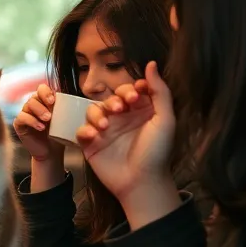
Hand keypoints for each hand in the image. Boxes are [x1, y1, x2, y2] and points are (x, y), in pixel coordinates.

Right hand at [12, 85, 66, 164]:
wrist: (51, 152)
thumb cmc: (60, 134)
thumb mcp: (66, 120)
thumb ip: (68, 109)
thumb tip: (80, 102)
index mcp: (44, 101)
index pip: (42, 89)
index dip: (46, 92)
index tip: (53, 101)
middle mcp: (34, 105)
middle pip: (34, 96)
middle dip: (42, 104)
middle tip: (50, 115)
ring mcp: (26, 113)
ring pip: (28, 105)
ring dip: (38, 111)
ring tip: (47, 120)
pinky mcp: (19, 123)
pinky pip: (21, 117)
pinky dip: (31, 121)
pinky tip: (40, 127)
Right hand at [75, 61, 175, 202]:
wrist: (141, 182)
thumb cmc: (157, 152)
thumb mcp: (164, 119)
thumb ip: (159, 91)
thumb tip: (151, 63)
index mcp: (140, 112)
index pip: (130, 89)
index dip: (130, 89)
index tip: (134, 97)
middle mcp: (122, 119)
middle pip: (109, 97)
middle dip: (113, 100)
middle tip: (119, 110)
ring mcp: (106, 131)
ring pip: (92, 110)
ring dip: (97, 114)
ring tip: (105, 126)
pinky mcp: (91, 144)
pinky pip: (81, 129)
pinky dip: (85, 130)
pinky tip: (95, 137)